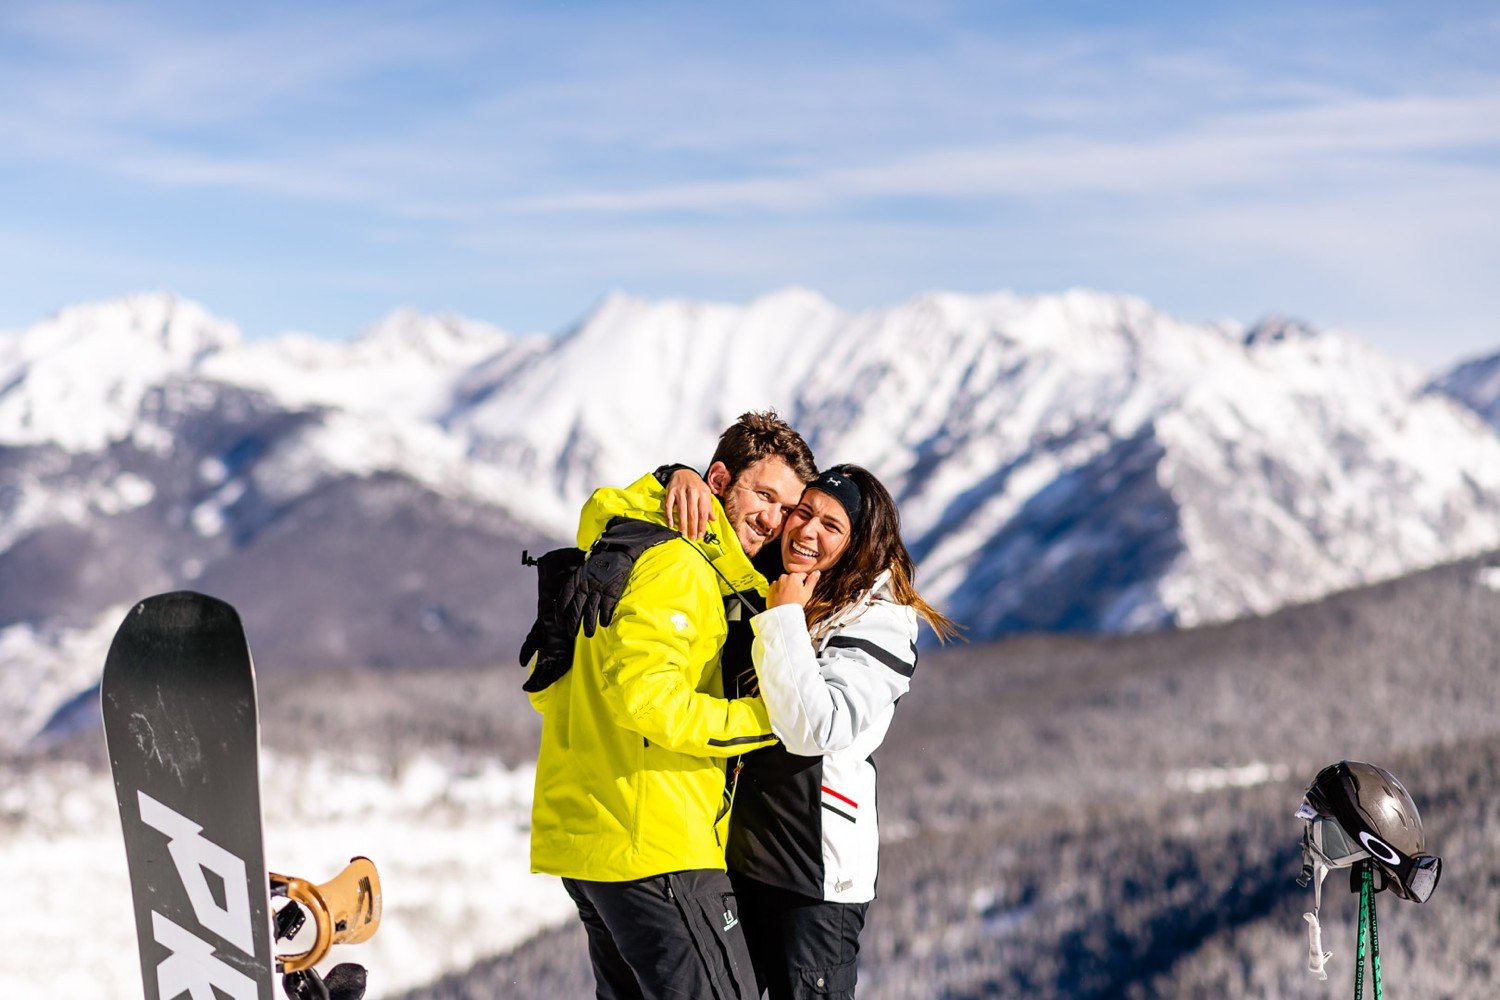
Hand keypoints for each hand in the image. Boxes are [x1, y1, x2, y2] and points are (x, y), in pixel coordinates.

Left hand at [557, 518, 676, 637]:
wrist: (616, 551)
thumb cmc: (598, 563)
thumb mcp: (582, 571)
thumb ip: (576, 585)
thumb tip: (570, 601)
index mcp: (575, 580)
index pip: (563, 601)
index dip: (560, 615)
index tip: (559, 624)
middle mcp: (585, 586)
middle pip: (575, 610)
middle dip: (572, 624)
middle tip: (571, 633)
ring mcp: (598, 590)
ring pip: (590, 613)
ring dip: (588, 626)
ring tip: (588, 634)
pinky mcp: (611, 592)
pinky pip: (606, 610)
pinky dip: (605, 618)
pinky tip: (604, 623)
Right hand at [665, 468, 713, 539]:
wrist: (684, 472)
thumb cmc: (696, 485)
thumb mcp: (705, 493)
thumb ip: (709, 506)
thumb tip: (713, 519)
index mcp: (703, 493)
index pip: (703, 512)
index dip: (702, 525)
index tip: (701, 535)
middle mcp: (692, 492)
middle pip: (693, 513)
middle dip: (693, 527)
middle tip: (692, 538)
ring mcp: (681, 492)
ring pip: (682, 511)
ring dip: (682, 524)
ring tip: (683, 533)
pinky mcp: (671, 492)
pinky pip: (669, 505)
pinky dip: (669, 515)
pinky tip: (671, 524)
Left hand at [768, 570, 819, 608]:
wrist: (782, 613)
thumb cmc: (795, 603)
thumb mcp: (808, 592)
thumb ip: (812, 580)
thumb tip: (817, 572)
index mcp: (794, 576)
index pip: (803, 575)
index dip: (805, 582)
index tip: (803, 589)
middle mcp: (784, 577)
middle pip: (793, 578)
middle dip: (795, 584)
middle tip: (797, 595)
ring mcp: (776, 582)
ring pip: (784, 582)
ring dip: (787, 587)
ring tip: (789, 597)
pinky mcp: (771, 589)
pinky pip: (777, 587)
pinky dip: (779, 591)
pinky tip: (783, 598)